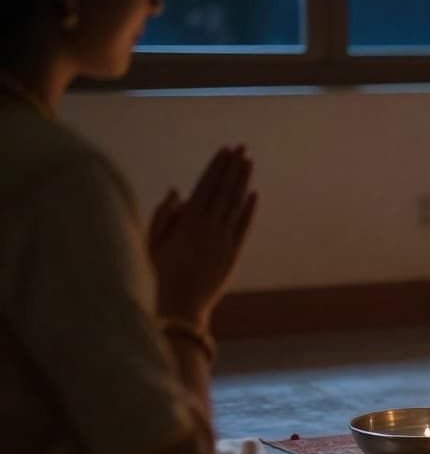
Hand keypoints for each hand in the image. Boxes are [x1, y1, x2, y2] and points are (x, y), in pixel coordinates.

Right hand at [150, 146, 257, 329]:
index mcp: (187, 221)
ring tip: (249, 163)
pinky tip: (253, 194)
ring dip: (242, 182)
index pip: (205, 186)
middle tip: (243, 148)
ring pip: (235, 204)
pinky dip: (249, 210)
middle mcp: (209, 227)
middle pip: (224, 191)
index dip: (216, 167)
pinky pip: (244, 226)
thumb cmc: (158, 273)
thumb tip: (176, 191)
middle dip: (233, 167)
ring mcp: (224, 240)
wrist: (180, 305)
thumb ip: (164, 215)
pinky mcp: (233, 254)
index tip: (225, 150)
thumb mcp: (152, 242)